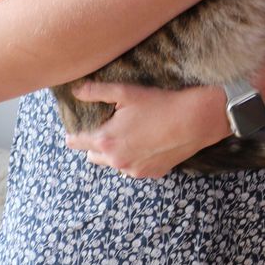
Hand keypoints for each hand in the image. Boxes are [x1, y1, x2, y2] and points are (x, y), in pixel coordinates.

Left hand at [66, 79, 227, 178]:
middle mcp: (116, 160)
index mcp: (106, 140)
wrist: (194, 120)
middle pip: (93, 155)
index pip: (78, 142)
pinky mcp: (150, 174)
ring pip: (114, 163)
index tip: (71, 134)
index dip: (73, 136)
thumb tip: (76, 91)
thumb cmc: (159, 103)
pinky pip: (134, 167)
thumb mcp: (126, 92)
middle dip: (95, 144)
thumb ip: (97, 92)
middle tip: (105, 130)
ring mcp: (133, 169)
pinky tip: (147, 143)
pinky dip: (135, 158)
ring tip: (129, 135)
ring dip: (116, 152)